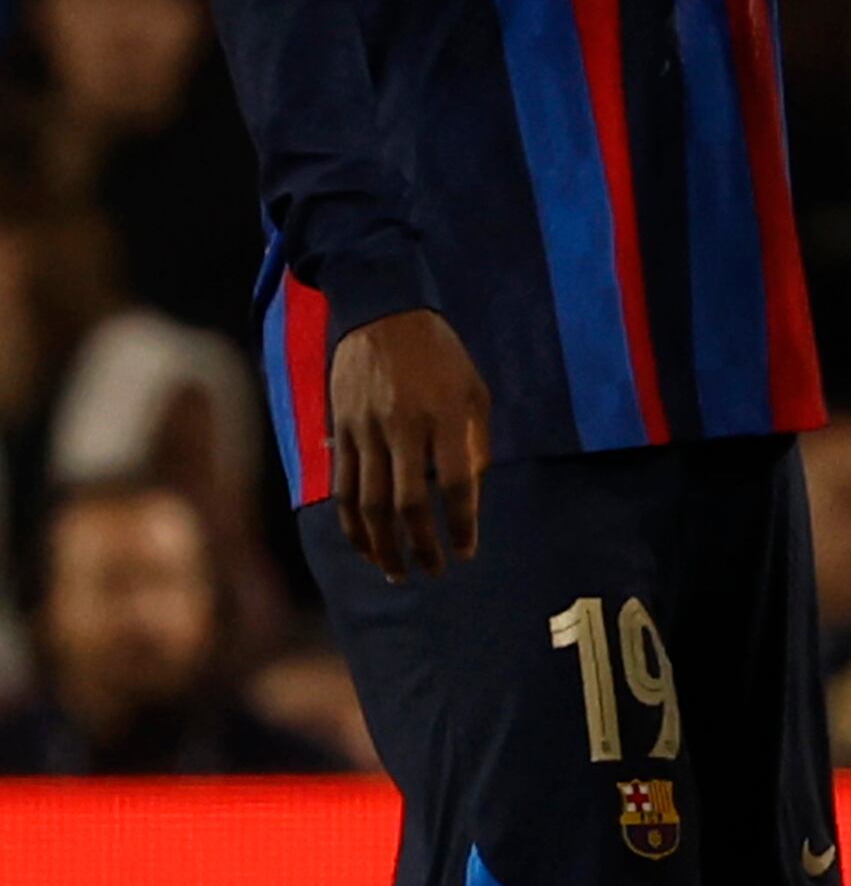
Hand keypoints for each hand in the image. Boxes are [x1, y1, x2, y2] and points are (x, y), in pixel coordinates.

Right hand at [329, 308, 491, 580]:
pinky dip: (352, 523)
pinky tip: (365, 545)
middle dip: (421, 545)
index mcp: (446, 415)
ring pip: (368, 503)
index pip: (454, 483)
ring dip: (382, 544)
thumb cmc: (441, 356)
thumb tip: (469, 492)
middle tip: (434, 570)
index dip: (461, 523)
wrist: (382, 313)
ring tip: (397, 571)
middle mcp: (403, 426)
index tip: (467, 551)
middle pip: (407, 502)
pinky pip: (342, 487)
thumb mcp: (475, 390)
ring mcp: (365, 430)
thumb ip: (475, 442)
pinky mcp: (340, 430)